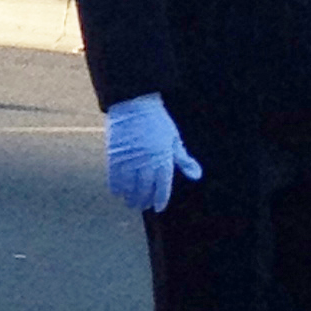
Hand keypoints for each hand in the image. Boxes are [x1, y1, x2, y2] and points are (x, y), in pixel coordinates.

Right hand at [105, 94, 201, 211]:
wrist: (134, 103)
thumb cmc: (157, 121)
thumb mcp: (174, 138)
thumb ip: (183, 159)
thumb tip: (196, 175)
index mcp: (163, 159)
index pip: (162, 187)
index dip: (160, 199)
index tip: (158, 207)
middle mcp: (146, 162)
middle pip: (144, 189)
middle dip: (143, 201)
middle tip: (142, 206)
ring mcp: (129, 159)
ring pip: (129, 186)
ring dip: (129, 197)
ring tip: (130, 202)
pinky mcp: (114, 155)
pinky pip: (114, 176)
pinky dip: (115, 186)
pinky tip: (117, 192)